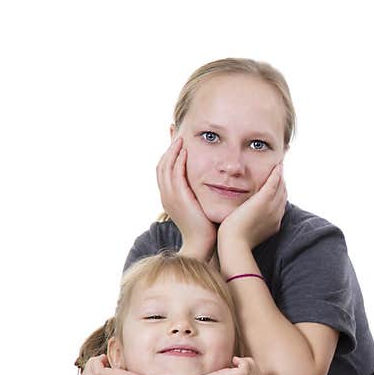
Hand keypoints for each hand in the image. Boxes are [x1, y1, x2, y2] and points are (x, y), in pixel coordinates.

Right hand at [156, 136, 216, 258]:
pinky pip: (175, 173)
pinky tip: (185, 150)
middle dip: (168, 146)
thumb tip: (212, 183)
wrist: (203, 244)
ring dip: (172, 150)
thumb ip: (201, 193)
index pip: (165, 169)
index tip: (175, 139)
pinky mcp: (178, 197)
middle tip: (174, 130)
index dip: (169, 153)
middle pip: (162, 164)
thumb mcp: (201, 207)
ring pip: (165, 166)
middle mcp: (166, 195)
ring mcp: (170, 196)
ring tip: (180, 136)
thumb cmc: (206, 228)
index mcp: (170, 197)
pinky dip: (178, 160)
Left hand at [175, 356, 262, 374]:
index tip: (236, 367)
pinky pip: (248, 369)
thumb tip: (223, 370)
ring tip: (235, 361)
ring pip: (257, 373)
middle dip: (252, 367)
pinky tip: (232, 361)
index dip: (251, 372)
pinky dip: (244, 362)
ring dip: (249, 363)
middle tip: (237, 363)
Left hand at [218, 162, 285, 249]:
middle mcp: (276, 215)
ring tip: (279, 167)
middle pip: (283, 195)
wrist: (234, 243)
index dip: (279, 195)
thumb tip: (244, 218)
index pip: (280, 205)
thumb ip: (249, 223)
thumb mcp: (247, 231)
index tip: (277, 186)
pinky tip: (276, 166)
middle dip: (282, 184)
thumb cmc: (235, 241)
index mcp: (273, 223)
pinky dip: (276, 174)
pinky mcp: (264, 200)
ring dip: (281, 176)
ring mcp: (271, 207)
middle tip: (280, 172)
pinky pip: (274, 183)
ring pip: (281, 188)